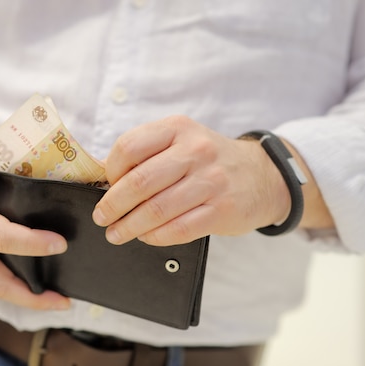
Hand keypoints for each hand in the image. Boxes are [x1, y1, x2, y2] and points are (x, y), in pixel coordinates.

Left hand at [92, 116, 290, 245]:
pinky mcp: (222, 210)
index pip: (129, 147)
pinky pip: (178, 229)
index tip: (106, 187)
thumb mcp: (181, 141)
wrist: (262, 176)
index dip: (110, 171)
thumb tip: (105, 179)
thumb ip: (148, 154)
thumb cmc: (208, 161)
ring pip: (157, 210)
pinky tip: (145, 237)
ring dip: (129, 227)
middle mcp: (196, 150)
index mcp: (177, 128)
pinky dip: (154, 237)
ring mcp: (211, 181)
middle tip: (102, 218)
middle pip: (140, 182)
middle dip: (113, 205)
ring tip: (116, 233)